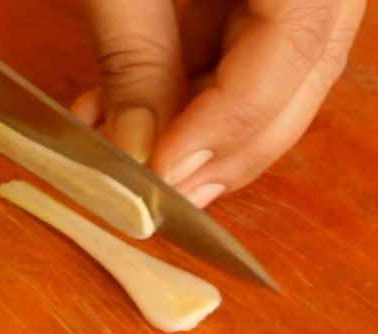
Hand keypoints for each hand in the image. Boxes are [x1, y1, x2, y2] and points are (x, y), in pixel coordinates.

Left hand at [73, 0, 365, 206]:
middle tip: (158, 193)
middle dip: (223, 149)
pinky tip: (124, 110)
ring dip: (196, 130)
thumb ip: (136, 61)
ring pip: (274, 79)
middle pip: (300, 78)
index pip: (295, 50)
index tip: (162, 174)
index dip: (226, 125)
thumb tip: (137, 157)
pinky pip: (242, 52)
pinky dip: (184, 93)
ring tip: (124, 147)